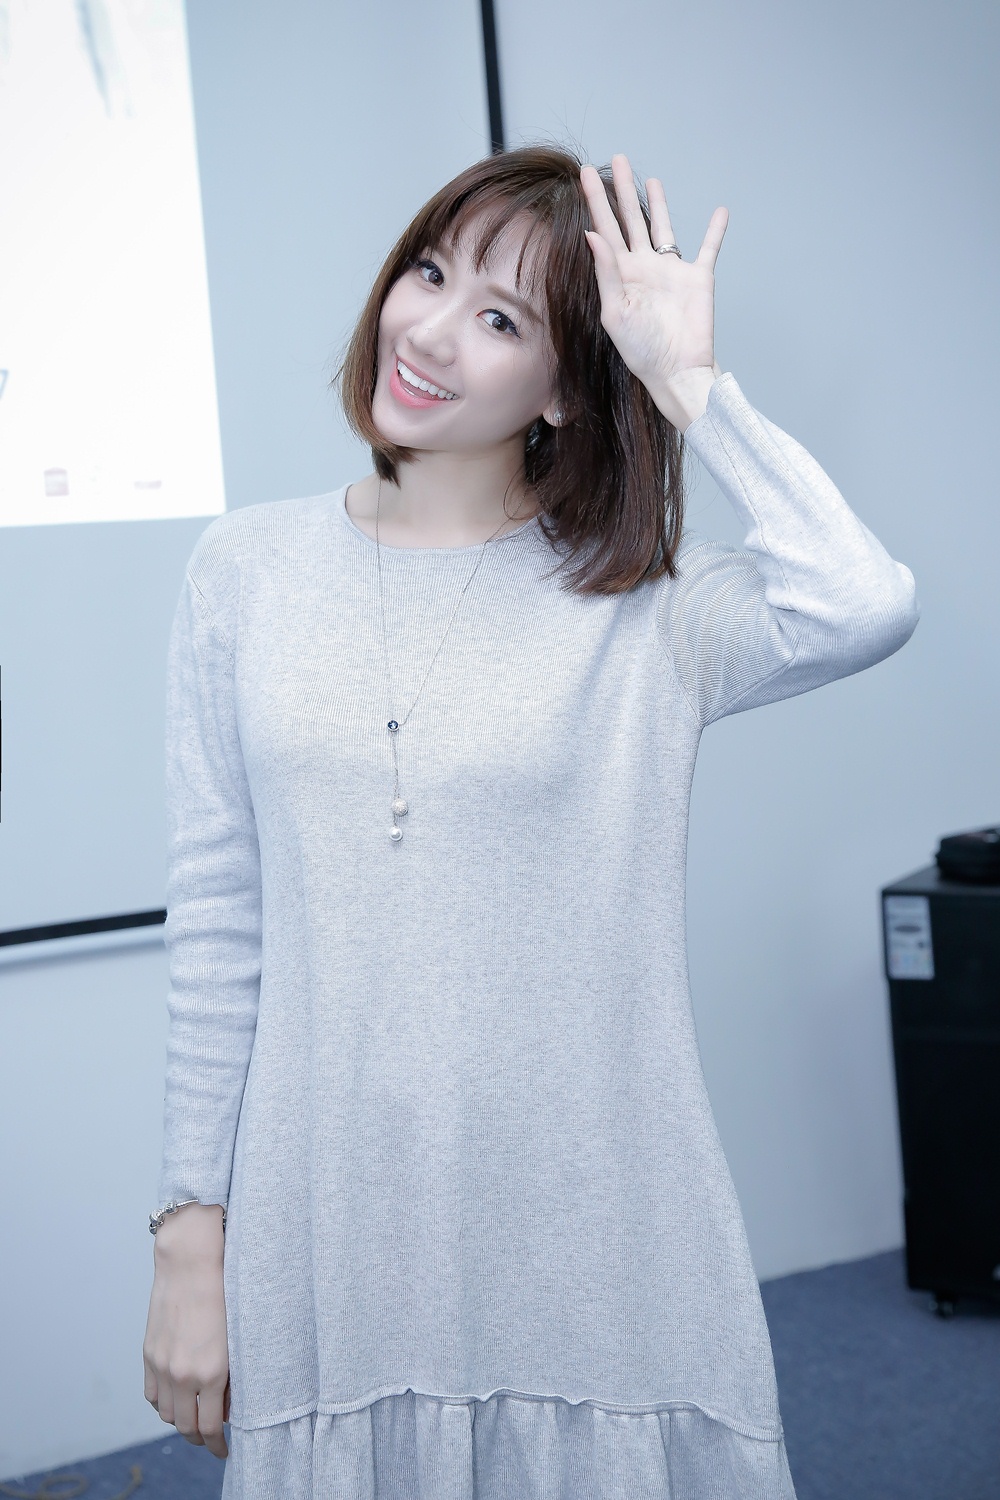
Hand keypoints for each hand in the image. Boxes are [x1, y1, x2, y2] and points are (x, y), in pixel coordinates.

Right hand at [142, 1204, 229, 1459]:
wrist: (192, 1262)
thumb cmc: (225, 1292)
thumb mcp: (238, 1338)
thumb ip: (231, 1376)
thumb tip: (225, 1406)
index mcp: (211, 1372)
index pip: (209, 1427)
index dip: (217, 1445)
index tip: (224, 1449)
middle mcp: (182, 1374)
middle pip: (185, 1427)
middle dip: (200, 1438)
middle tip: (212, 1439)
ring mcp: (162, 1364)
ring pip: (166, 1414)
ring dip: (180, 1422)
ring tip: (195, 1418)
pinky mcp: (149, 1353)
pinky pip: (152, 1394)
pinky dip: (163, 1403)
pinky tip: (176, 1399)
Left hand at [580, 154, 727, 427]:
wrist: (676, 371)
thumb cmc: (641, 351)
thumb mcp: (615, 312)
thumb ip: (606, 271)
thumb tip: (591, 234)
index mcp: (621, 274)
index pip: (605, 229)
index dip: (596, 201)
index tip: (584, 173)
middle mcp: (644, 267)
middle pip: (632, 220)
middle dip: (622, 191)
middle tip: (617, 160)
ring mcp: (671, 271)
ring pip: (664, 227)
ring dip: (659, 203)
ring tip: (651, 180)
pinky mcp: (698, 278)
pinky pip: (708, 248)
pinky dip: (715, 231)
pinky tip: (721, 212)